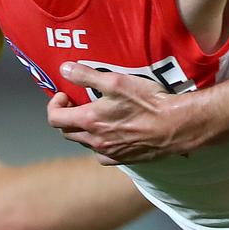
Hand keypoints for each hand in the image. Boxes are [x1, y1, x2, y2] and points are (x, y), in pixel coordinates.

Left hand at [46, 62, 201, 164]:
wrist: (174, 126)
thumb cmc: (147, 102)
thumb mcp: (116, 81)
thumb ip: (86, 75)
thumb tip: (63, 69)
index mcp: (89, 121)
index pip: (54, 119)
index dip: (54, 105)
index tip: (65, 95)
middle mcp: (95, 141)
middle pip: (66, 132)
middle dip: (67, 117)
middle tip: (78, 103)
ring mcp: (108, 153)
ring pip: (84, 143)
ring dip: (83, 130)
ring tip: (97, 116)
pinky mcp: (122, 160)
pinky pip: (102, 154)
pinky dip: (100, 143)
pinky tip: (111, 134)